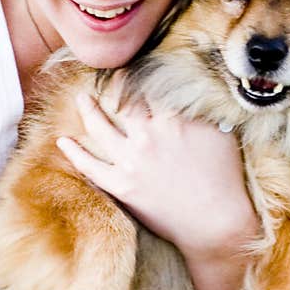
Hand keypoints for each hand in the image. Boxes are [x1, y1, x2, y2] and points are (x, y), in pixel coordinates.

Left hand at [55, 78, 262, 289]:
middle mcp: (148, 136)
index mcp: (173, 120)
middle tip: (104, 76)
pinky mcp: (122, 186)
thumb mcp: (221, 133)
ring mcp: (131, 162)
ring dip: (88, 110)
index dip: (138, 74)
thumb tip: (192, 87)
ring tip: (82, 99)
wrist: (216, 223)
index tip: (131, 66)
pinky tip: (64, 141)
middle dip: (112, 85)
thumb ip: (201, 108)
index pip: (148, 86)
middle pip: (121, 101)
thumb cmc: (225, 177)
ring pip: (100, 127)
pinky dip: (75, 153)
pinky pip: (90, 167)